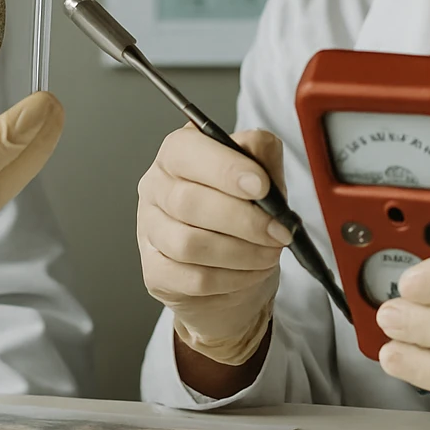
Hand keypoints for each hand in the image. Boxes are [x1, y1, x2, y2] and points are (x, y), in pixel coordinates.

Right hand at [137, 124, 292, 364]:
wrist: (233, 269)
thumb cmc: (244, 213)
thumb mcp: (262, 177)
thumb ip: (262, 155)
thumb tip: (259, 150)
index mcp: (177, 153)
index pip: (187, 151)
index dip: (225, 168)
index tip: (262, 186)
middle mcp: (155, 187)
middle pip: (187, 202)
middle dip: (243, 219)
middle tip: (279, 231)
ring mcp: (150, 231)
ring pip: (188, 244)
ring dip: (240, 253)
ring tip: (269, 254)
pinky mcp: (155, 272)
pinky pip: (194, 279)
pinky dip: (232, 279)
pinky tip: (251, 272)